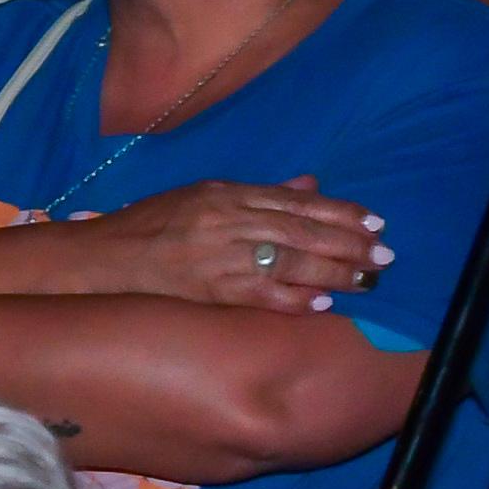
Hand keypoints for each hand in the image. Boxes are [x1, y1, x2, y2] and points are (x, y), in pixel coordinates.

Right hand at [76, 176, 389, 312]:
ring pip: (290, 260)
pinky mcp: (208, 288)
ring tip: (367, 279)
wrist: (103, 257)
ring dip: (334, 271)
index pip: (298, 201)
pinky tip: (323, 302)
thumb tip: (311, 185)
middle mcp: (228, 219)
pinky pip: (261, 293)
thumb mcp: (205, 195)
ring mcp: (219, 255)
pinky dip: (294, 298)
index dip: (341, 212)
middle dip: (349, 243)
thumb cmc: (153, 224)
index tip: (375, 223)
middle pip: (303, 230)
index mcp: (229, 192)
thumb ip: (260, 193)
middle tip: (385, 256)